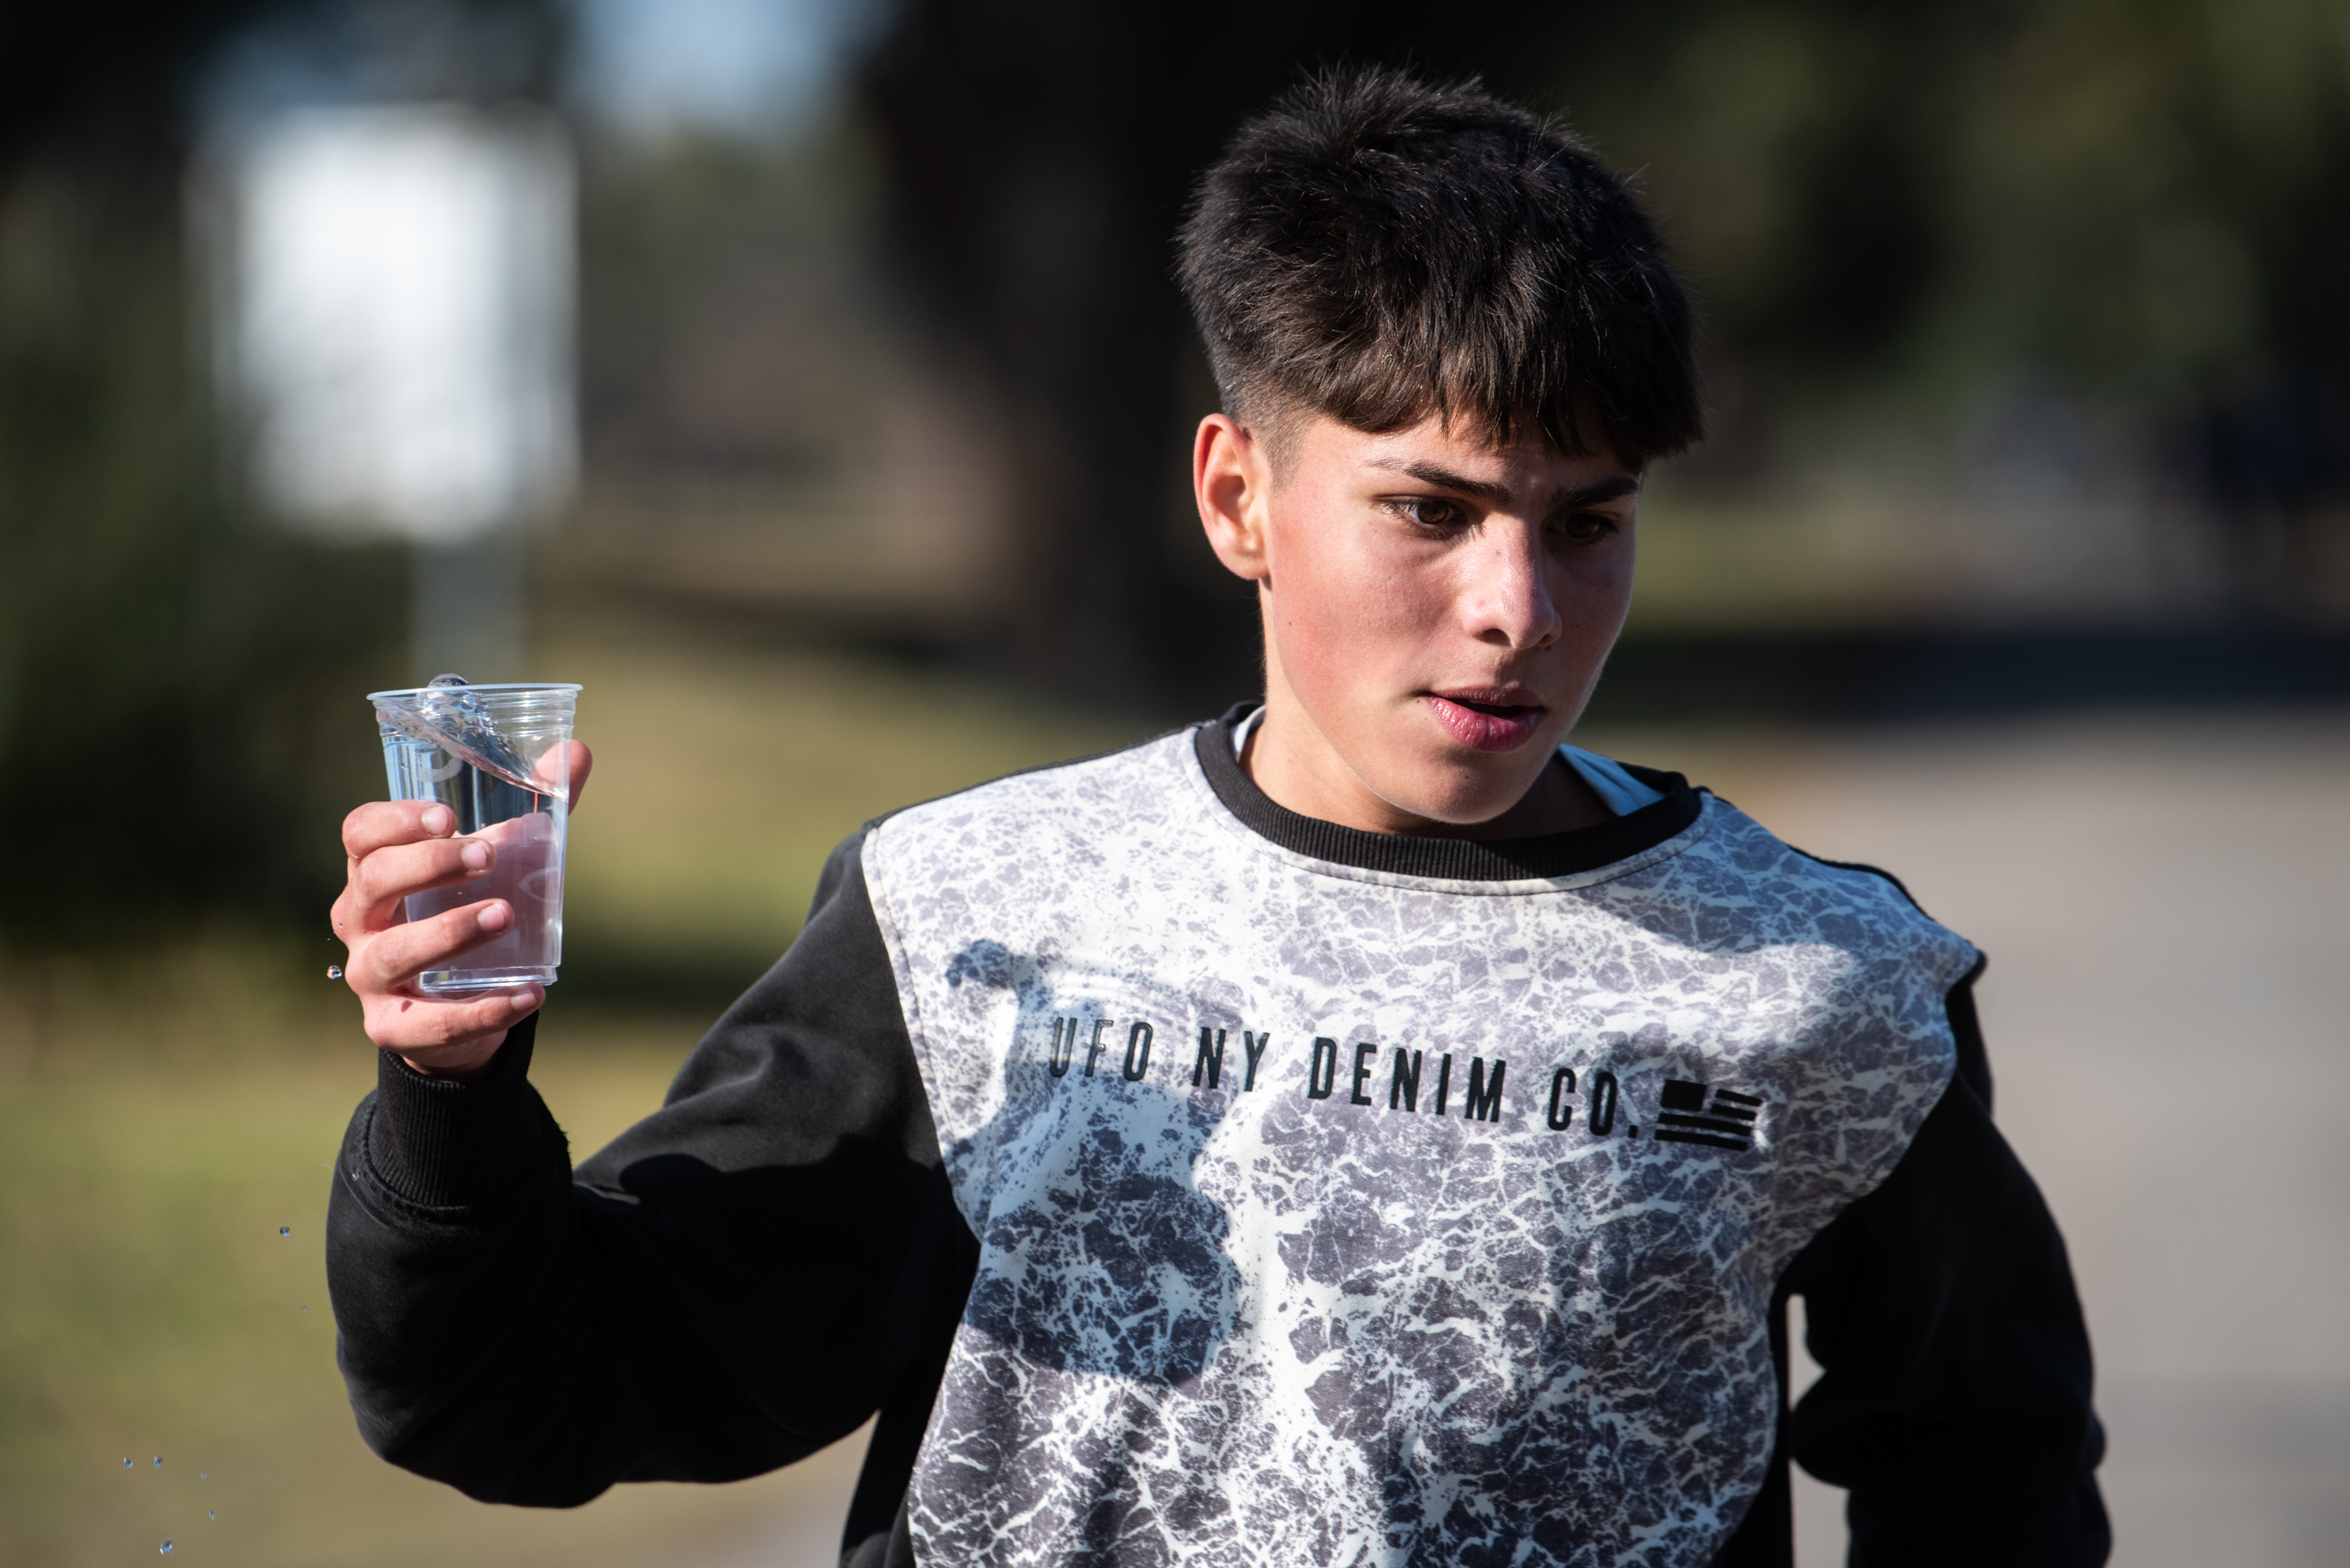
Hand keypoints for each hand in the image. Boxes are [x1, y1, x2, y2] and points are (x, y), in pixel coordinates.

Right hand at [331, 742, 592, 1081]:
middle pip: (373, 881)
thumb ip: (534, 809)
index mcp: (375, 872)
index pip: (360, 834)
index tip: (447, 815)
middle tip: (489, 857)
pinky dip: (484, 1010)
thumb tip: (577, 750)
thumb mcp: (499, 861)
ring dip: (449, 931)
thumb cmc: (469, 911)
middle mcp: (360, 921)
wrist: (460, 1004)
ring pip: (394, 951)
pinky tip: (531, 994)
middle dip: (430, 864)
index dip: (395, 821)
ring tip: (506, 914)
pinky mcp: (394, 1026)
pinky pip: (432, 1022)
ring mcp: (370, 976)